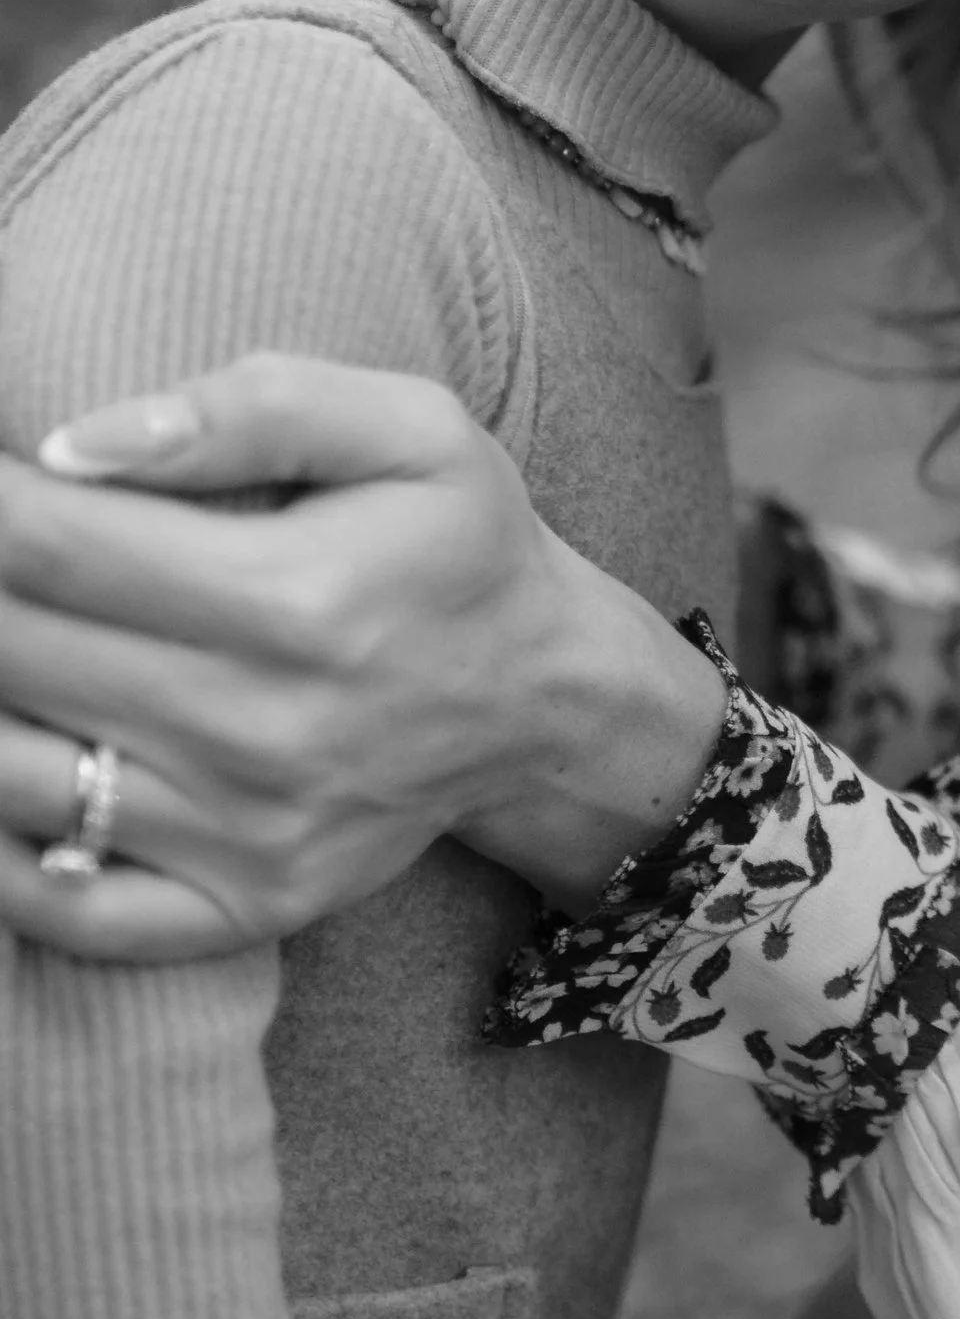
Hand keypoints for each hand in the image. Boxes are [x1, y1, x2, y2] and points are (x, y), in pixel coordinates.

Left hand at [0, 354, 725, 956]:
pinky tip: (15, 763)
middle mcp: (261, 730)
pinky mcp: (238, 905)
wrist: (548, 702)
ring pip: (12, 776)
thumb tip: (75, 445)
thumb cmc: (460, 546)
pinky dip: (3, 852)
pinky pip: (63, 910)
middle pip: (14, 652)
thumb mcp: (409, 428)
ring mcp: (244, 835)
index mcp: (295, 598)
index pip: (50, 543)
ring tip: (19, 643)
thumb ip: (251, 409)